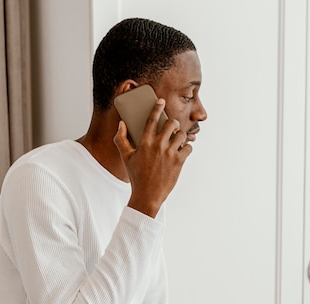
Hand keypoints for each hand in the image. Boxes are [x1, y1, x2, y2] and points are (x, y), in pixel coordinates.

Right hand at [113, 99, 191, 217]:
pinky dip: (187, 148)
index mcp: (145, 142)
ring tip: (178, 140)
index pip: (152, 119)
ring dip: (181, 136)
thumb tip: (121, 124)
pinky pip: (188, 148)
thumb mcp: (125, 157)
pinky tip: (182, 151)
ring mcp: (169, 153)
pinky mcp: (179, 162)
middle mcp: (158, 145)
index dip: (158, 107)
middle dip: (173, 123)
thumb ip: (121, 139)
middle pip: (171, 124)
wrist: (147, 196)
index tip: (162, 101)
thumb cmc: (136, 176)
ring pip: (182, 134)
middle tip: (173, 127)